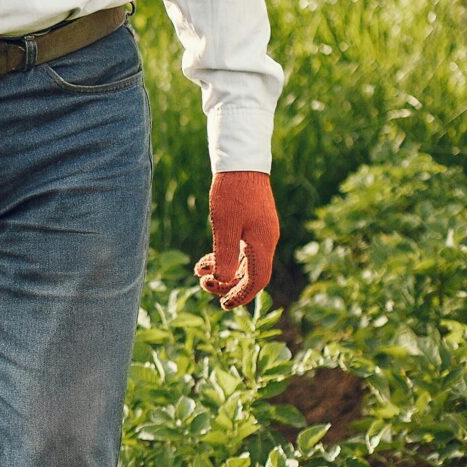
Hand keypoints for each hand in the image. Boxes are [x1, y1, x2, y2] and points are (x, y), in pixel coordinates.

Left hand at [196, 170, 278, 308]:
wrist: (241, 162)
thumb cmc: (232, 193)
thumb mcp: (224, 226)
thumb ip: (226, 256)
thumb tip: (225, 281)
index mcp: (263, 244)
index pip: (258, 281)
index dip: (241, 295)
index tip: (222, 304)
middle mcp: (266, 240)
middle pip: (251, 274)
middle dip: (228, 284)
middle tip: (204, 283)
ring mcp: (261, 232)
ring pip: (245, 262)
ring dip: (224, 270)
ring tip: (199, 271)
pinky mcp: (254, 224)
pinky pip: (242, 249)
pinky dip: (225, 256)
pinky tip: (205, 259)